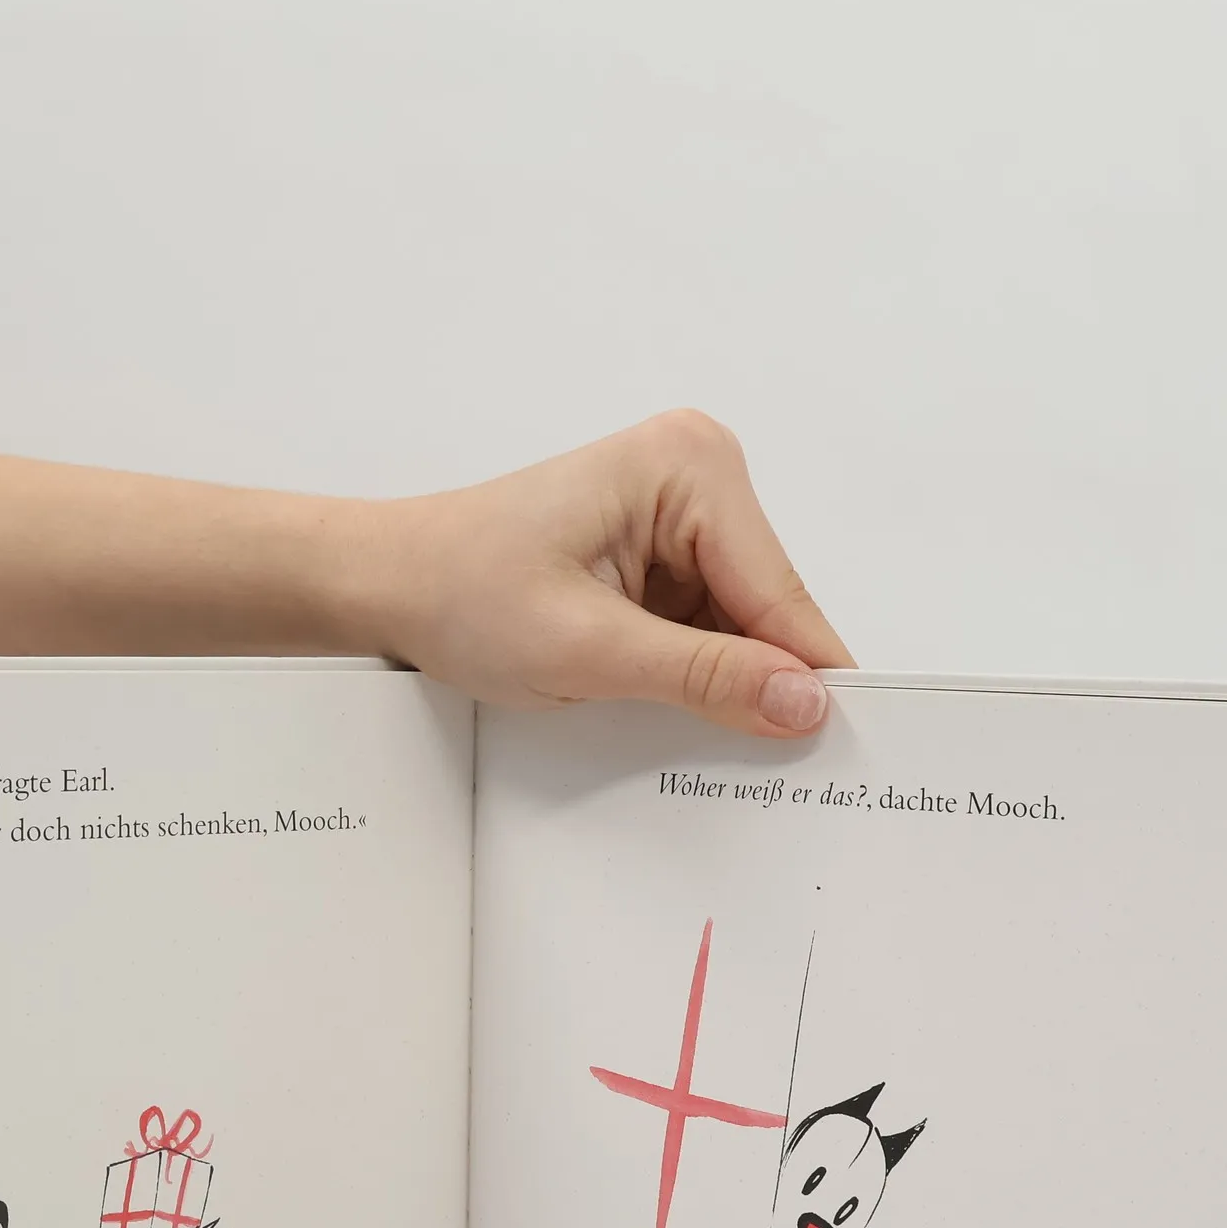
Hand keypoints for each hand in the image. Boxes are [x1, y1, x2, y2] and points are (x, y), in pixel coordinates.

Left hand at [369, 410, 853, 739]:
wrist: (389, 584)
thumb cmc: (461, 592)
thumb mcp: (588, 650)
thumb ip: (703, 678)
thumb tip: (803, 702)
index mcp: (689, 468)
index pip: (779, 593)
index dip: (805, 678)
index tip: (837, 751)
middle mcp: (697, 475)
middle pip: (770, 608)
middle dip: (755, 679)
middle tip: (745, 759)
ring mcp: (681, 513)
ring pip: (743, 625)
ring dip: (717, 679)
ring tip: (659, 713)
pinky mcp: (661, 551)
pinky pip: (709, 625)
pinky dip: (692, 671)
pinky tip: (654, 696)